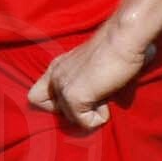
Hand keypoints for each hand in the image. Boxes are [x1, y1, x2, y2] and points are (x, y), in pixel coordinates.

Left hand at [28, 24, 152, 130]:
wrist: (124, 37)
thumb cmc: (118, 47)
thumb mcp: (92, 64)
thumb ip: (84, 79)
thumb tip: (96, 99)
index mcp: (58, 67)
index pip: (38, 96)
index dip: (56, 104)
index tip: (81, 97)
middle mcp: (55, 76)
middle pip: (54, 111)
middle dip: (77, 109)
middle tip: (97, 96)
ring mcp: (62, 87)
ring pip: (70, 118)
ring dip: (90, 112)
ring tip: (105, 93)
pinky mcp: (74, 96)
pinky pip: (85, 122)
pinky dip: (99, 117)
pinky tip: (108, 98)